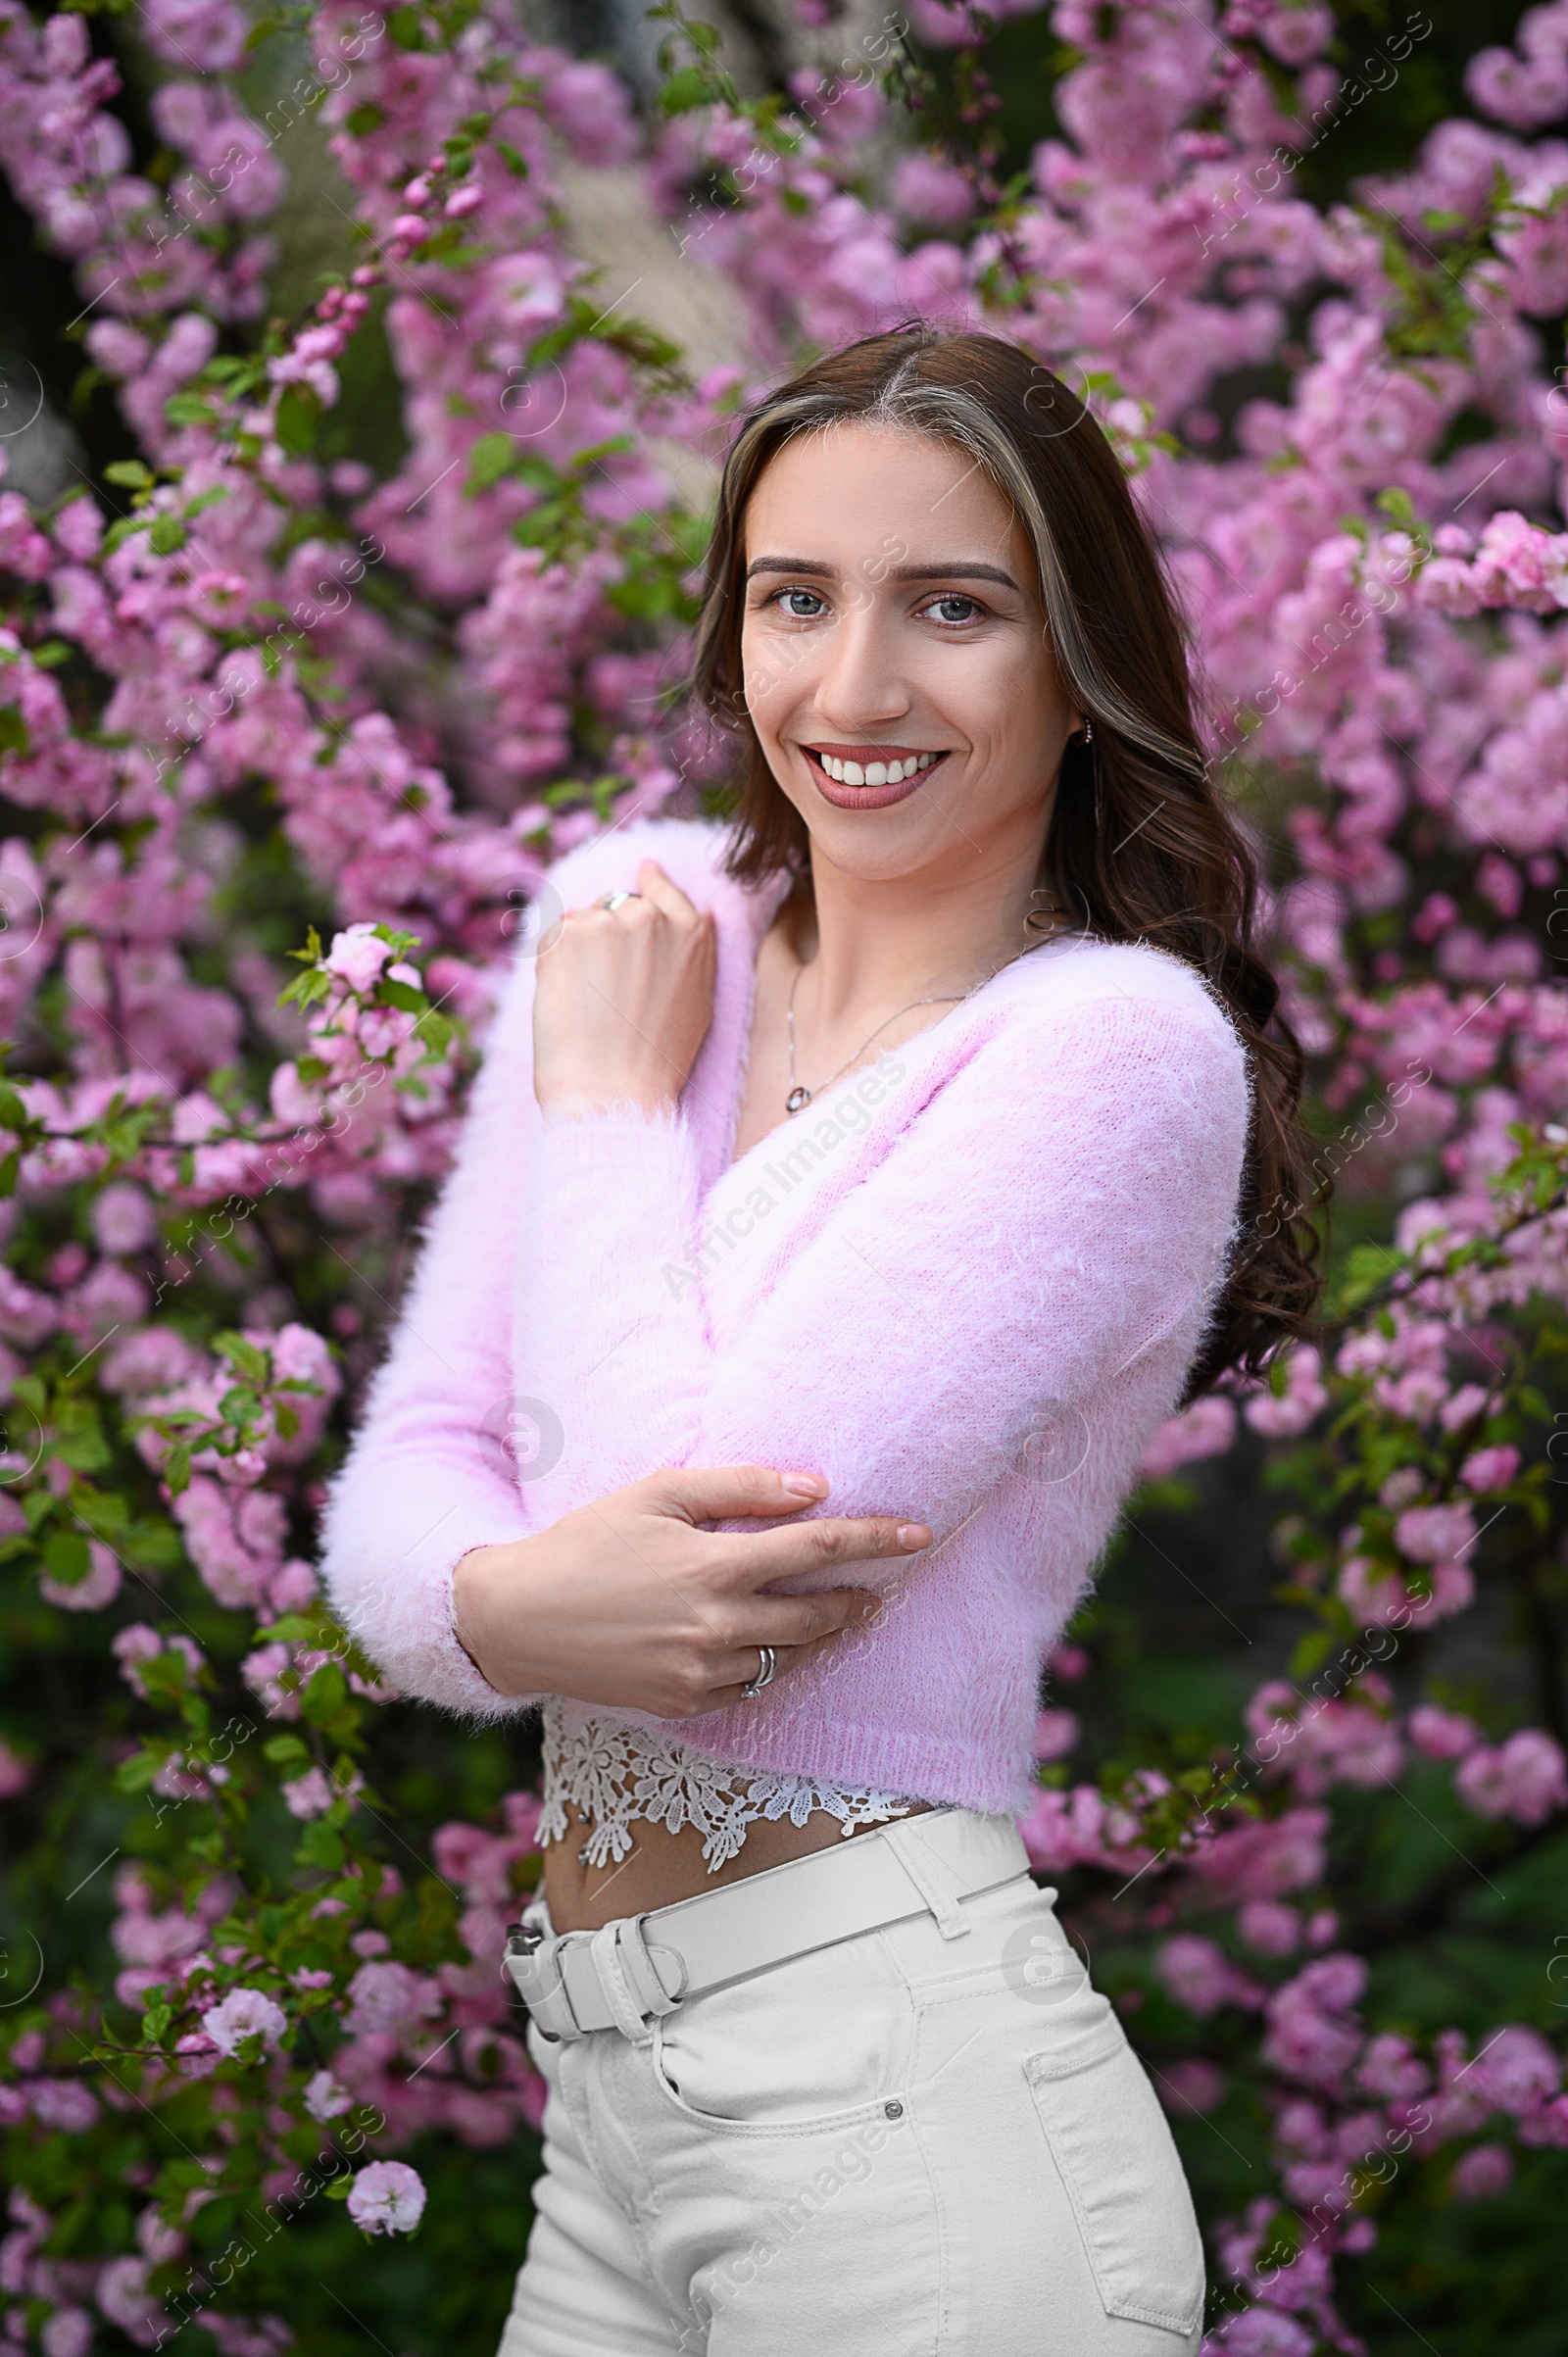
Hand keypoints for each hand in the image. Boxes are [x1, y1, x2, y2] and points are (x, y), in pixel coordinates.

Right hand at [451, 1465, 931, 1716]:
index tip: (917, 1534)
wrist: (516, 1619)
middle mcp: (717, 1627)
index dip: (873, 1540)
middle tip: (886, 1581)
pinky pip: (754, 1685)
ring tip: (846, 1611)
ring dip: (825, 1631)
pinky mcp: (686, 1703)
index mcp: (713, 1567)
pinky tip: (781, 1642)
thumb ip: (740, 1487)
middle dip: (860, 1595)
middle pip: (818, 1612)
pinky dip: (777, 1662)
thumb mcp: (657, 1494)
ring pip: (791, 1654)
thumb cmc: (585, 1544)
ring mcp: (702, 1673)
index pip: (816, 1549)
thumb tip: (815, 1486)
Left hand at [532, 858, 716, 1119]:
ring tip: (587, 1003)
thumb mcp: (699, 1002)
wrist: (614, 1092)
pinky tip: (566, 1000)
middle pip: (616, 905)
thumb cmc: (656, 1061)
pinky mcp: (564, 936)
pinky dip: (551, 963)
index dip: (650, 885)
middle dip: (606, 935)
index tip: (644, 875)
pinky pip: (550, 937)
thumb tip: (703, 913)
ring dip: (576, 950)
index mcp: (691, 932)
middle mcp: (650, 917)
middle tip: (604, 990)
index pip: (663, 890)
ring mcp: (606, 922)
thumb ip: (697, 951)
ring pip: (580, 921)